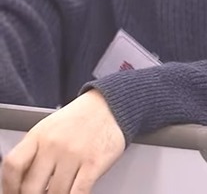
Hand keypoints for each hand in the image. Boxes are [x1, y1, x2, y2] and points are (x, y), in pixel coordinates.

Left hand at [1, 89, 125, 193]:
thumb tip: (22, 182)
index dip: (9, 186)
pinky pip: (79, 191)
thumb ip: (34, 152)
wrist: (112, 105)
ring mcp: (74, 154)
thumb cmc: (79, 120)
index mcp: (38, 135)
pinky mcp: (95, 162)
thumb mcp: (49, 129)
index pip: (13, 166)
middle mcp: (54, 145)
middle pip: (31, 186)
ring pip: (56, 193)